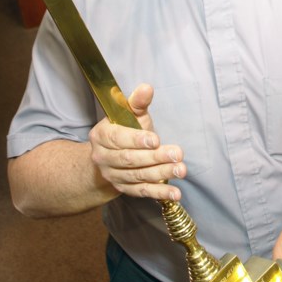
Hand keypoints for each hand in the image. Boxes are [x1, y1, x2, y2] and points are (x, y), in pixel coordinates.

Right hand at [87, 83, 185, 200]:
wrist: (111, 154)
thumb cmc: (125, 129)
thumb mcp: (130, 113)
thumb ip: (138, 102)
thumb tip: (147, 88)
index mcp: (101, 136)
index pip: (118, 139)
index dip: (136, 140)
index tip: (155, 140)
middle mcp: (103, 158)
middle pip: (130, 159)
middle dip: (155, 157)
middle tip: (177, 154)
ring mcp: (113, 175)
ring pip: (138, 176)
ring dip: (161, 173)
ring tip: (181, 170)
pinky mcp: (124, 189)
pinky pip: (143, 192)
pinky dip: (160, 194)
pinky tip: (175, 194)